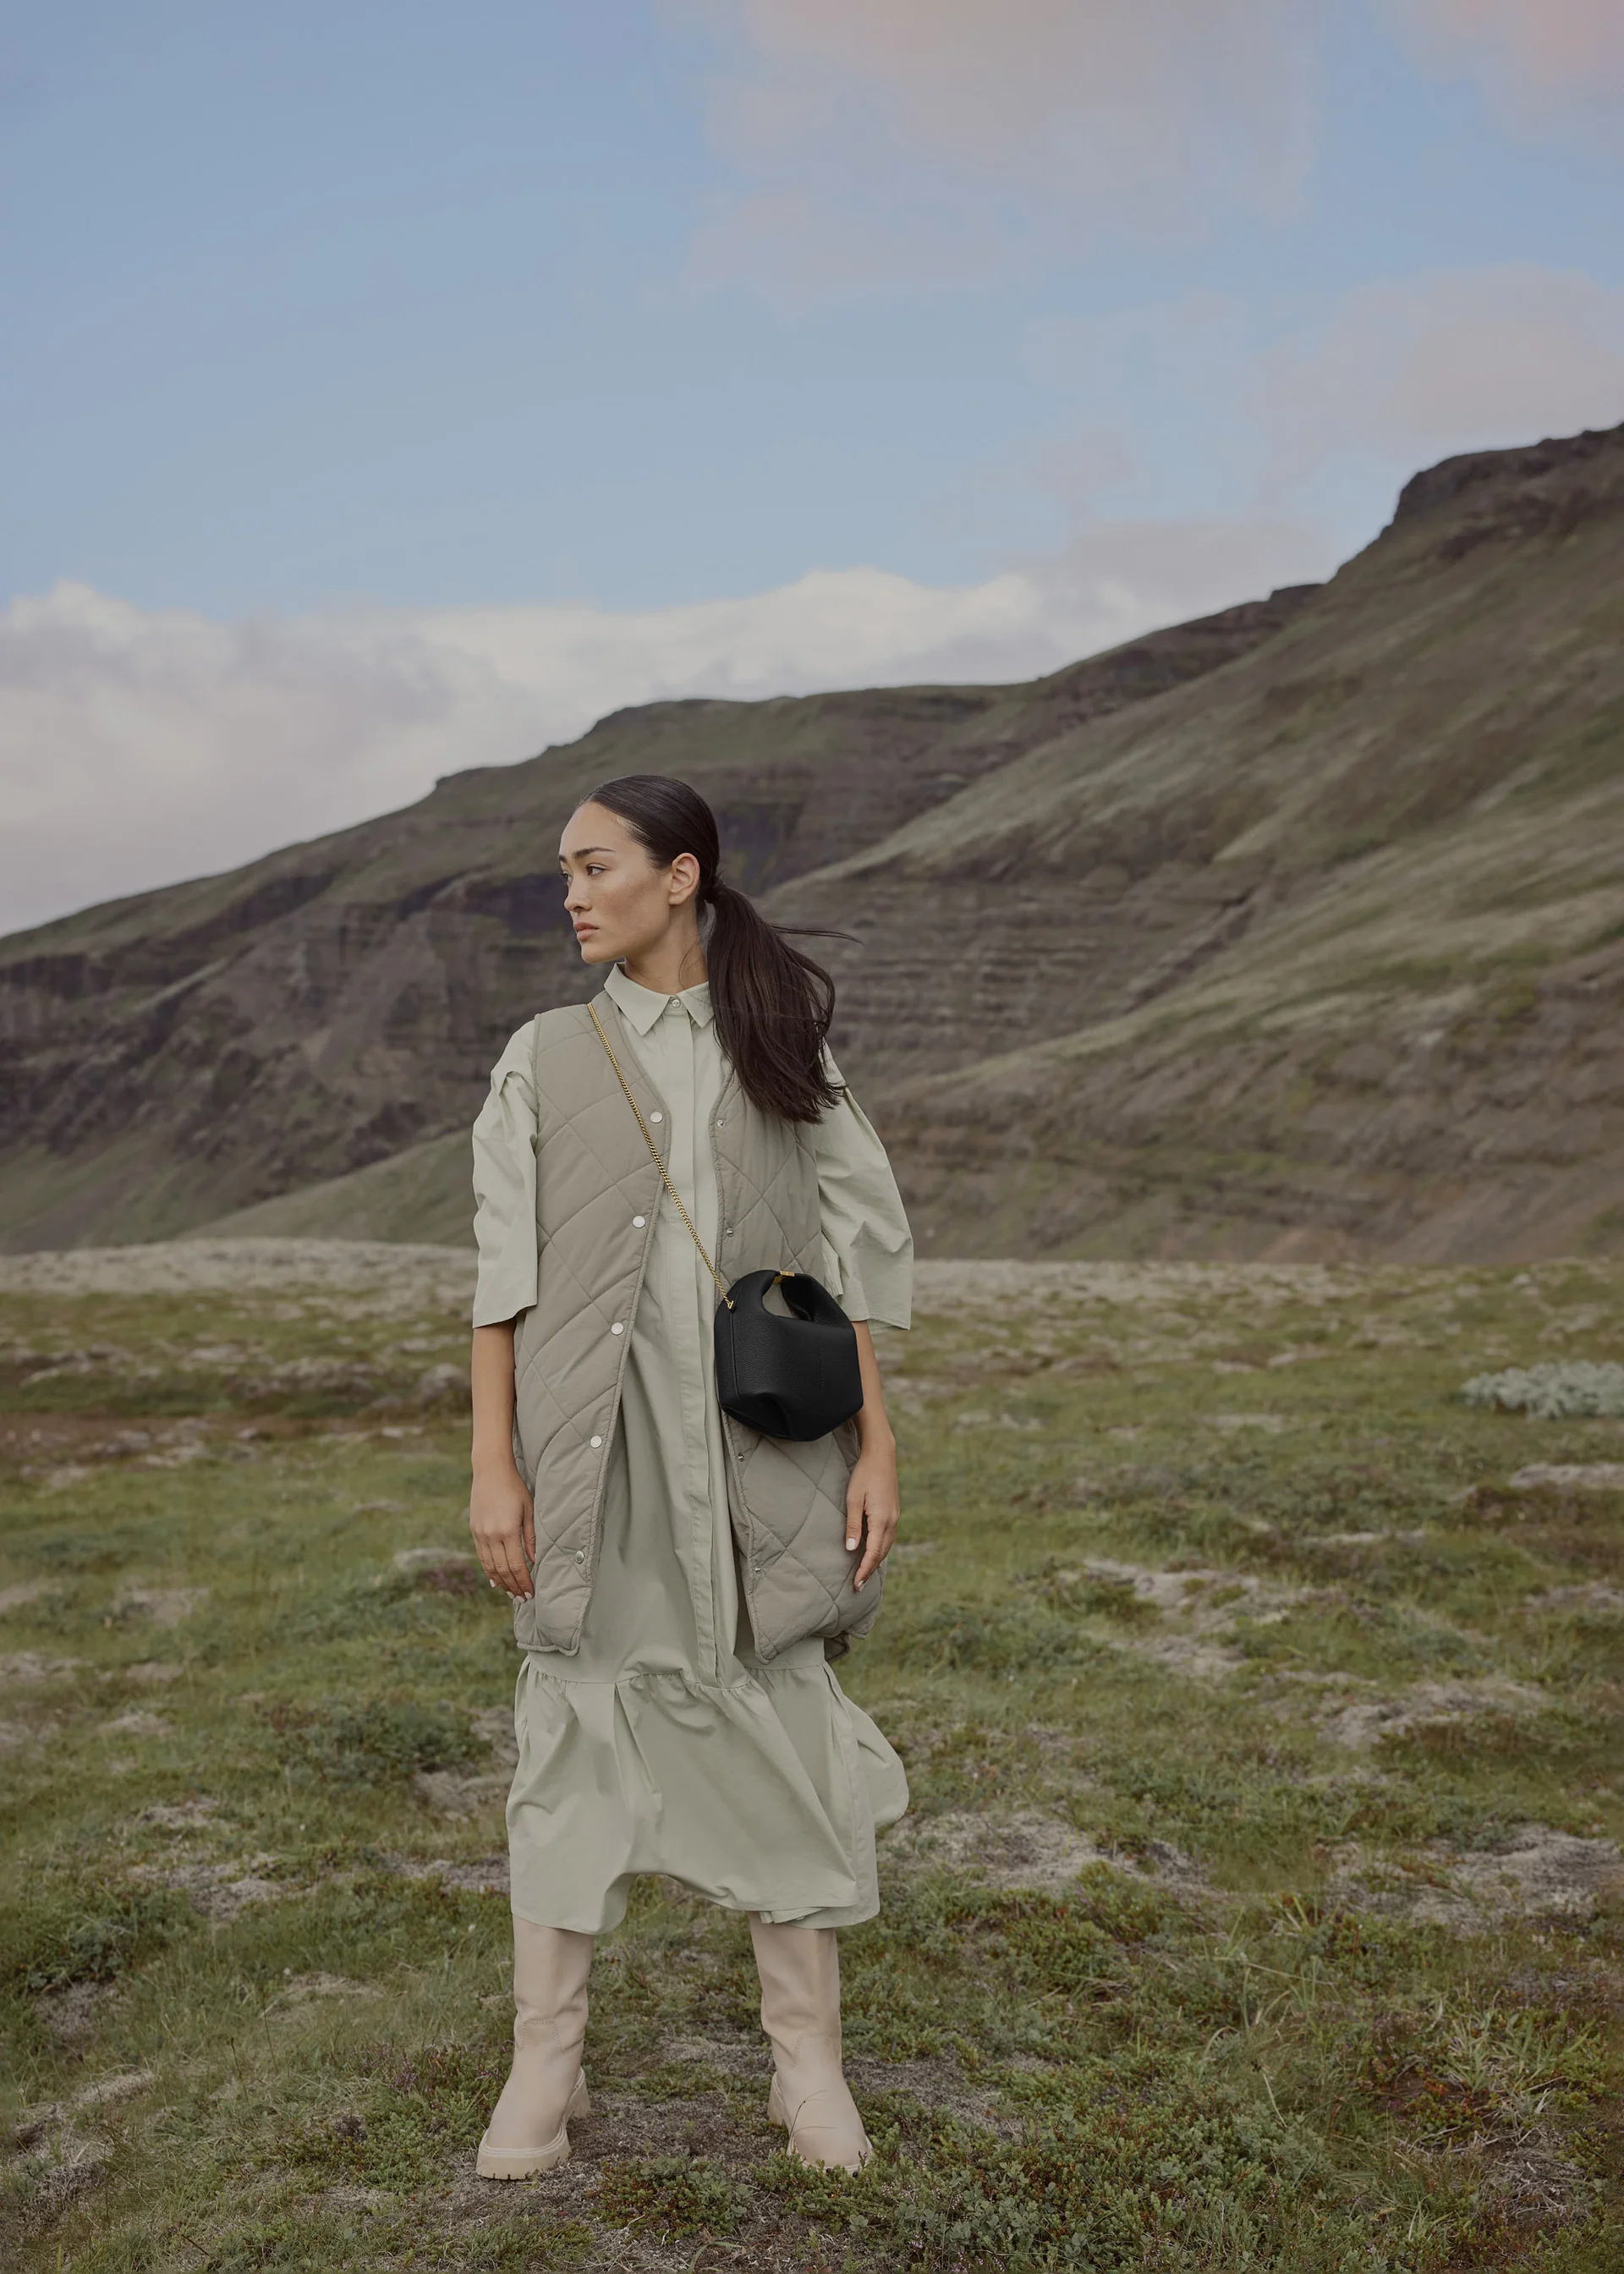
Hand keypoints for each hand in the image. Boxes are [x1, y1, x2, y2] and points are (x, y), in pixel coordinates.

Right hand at [469, 1464, 535, 1598]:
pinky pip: (481, 1556)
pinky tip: (495, 1580)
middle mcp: (491, 1535)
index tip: (530, 1593)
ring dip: (501, 1582)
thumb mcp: (529, 1509)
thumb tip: (534, 1561)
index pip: (516, 1565)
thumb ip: (531, 1537)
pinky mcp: (474, 1530)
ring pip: (490, 1566)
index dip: (523, 1581)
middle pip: (502, 1570)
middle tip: (522, 1598)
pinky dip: (488, 1570)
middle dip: (513, 1586)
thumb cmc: (514, 1487)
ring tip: (510, 1593)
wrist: (490, 1470)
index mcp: (508, 1531)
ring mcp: (480, 1534)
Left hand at [845, 1441, 898, 1592]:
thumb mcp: (853, 1500)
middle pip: (882, 1553)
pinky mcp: (893, 1512)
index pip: (873, 1553)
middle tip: (859, 1585)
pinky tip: (874, 1553)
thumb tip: (852, 1550)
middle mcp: (892, 1521)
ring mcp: (894, 1516)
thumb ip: (853, 1526)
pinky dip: (881, 1549)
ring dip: (876, 1561)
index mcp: (881, 1520)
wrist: (881, 1456)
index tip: (857, 1584)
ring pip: (887, 1546)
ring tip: (865, 1573)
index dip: (864, 1570)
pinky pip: (888, 1537)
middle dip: (870, 1570)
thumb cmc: (864, 1476)